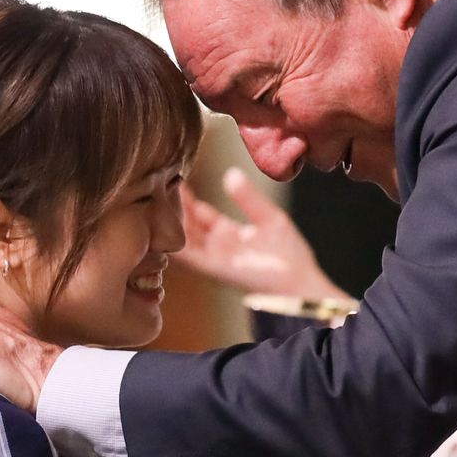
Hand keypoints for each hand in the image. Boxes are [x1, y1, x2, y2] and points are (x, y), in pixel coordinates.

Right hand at [174, 170, 350, 301]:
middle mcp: (217, 247)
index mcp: (229, 234)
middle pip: (187, 224)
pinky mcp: (215, 268)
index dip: (187, 198)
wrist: (299, 283)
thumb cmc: (290, 256)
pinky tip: (165, 225)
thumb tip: (230, 173)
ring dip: (171, 221)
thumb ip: (248, 198)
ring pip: (183, 237)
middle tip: (158, 185)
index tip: (175, 179)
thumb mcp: (269, 218)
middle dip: (174, 207)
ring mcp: (214, 258)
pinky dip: (175, 241)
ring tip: (157, 199)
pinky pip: (188, 254)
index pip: (200, 213)